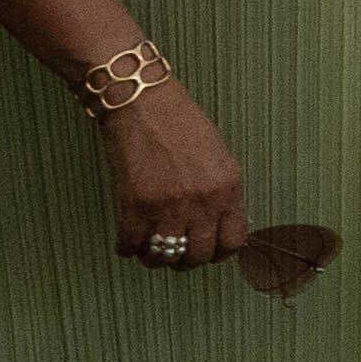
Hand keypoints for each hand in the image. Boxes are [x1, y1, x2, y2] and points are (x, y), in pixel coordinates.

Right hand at [98, 70, 252, 274]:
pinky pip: (130, 245)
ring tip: (149, 249)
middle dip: (186, 260)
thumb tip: (218, 224)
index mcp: (228, 188)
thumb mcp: (218, 156)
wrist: (143, 101)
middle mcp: (203, 201)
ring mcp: (169, 205)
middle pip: (200, 256)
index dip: (220, 252)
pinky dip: (127, 247)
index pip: (234, 242)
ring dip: (155, 258)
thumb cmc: (180, 122)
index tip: (208, 250)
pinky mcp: (136, 204)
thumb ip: (221, 192)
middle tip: (175, 252)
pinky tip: (127, 241)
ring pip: (165, 257)